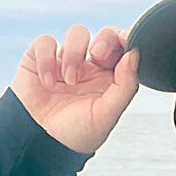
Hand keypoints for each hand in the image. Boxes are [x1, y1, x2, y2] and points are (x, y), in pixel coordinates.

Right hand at [11, 24, 138, 154]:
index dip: (128, 38)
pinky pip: (45, 41)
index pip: (125, 50)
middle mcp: (92, 67)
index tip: (127, 39)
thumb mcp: (107, 115)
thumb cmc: (77, 133)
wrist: (42, 143)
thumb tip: (134, 55)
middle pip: (106, 35)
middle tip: (98, 56)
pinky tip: (48, 83)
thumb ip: (124, 86)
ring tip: (70, 81)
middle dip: (105, 40)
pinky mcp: (40, 59)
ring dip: (74, 54)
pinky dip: (47, 60)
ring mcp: (66, 61)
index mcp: (112, 79)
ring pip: (78, 33)